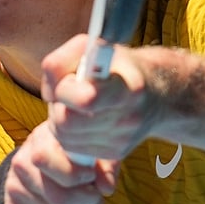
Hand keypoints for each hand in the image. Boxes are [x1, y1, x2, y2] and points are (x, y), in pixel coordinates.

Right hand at [3, 123, 116, 203]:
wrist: (38, 164)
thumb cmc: (71, 153)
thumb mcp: (89, 149)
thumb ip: (103, 164)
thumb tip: (107, 188)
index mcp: (39, 142)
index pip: (48, 161)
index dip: (77, 174)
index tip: (91, 174)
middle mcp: (20, 165)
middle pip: (59, 198)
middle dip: (88, 201)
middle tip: (97, 196)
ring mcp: (14, 191)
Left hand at [41, 34, 155, 162]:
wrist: (155, 93)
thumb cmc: (116, 66)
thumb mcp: (90, 49)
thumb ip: (61, 63)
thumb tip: (49, 92)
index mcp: (128, 88)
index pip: (86, 99)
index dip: (66, 91)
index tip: (70, 79)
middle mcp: (129, 118)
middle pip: (66, 123)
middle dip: (57, 107)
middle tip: (67, 94)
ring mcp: (122, 140)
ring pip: (65, 139)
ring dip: (60, 121)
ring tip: (76, 105)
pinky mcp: (115, 154)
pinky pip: (74, 149)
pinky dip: (70, 134)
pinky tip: (82, 119)